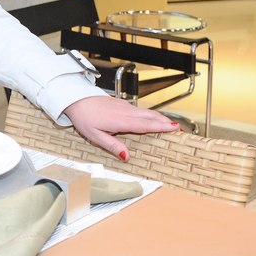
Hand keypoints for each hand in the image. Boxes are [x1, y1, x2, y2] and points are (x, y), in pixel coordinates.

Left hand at [62, 96, 179, 160]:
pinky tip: (152, 118)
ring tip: (170, 124)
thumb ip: (113, 146)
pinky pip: (139, 110)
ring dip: (159, 117)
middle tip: (179, 128)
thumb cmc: (84, 118)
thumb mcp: (95, 136)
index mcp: (121, 121)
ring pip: (146, 111)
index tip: (176, 128)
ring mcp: (124, 106)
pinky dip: (150, 114)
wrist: (75, 99)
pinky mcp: (121, 104)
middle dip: (165, 122)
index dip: (162, 126)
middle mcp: (125, 112)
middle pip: (150, 116)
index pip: (146, 125)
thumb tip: (127, 156)